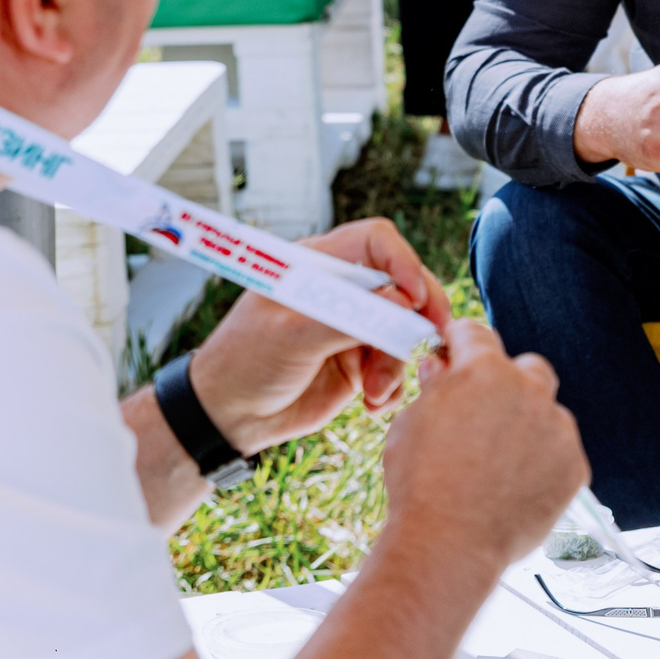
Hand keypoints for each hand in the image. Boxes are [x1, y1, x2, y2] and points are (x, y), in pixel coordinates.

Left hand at [188, 218, 446, 454]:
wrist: (227, 417)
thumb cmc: (244, 363)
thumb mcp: (291, 335)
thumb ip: (348, 317)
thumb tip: (402, 302)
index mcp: (318, 266)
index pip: (375, 241)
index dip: (403, 262)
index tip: (416, 298)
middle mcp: (341, 291)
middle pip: (402, 284)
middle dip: (419, 315)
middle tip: (432, 340)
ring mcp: (352, 326)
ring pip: (403, 331)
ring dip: (397, 363)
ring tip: (376, 392)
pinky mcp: (358, 362)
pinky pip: (395, 367)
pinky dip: (392, 387)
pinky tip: (374, 406)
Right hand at [381, 317, 585, 571]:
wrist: (449, 544)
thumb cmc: (420, 485)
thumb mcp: (410, 423)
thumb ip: (435, 388)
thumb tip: (442, 370)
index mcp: (484, 370)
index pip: (476, 333)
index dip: (462, 341)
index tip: (458, 350)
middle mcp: (529, 390)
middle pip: (528, 368)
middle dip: (509, 382)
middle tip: (485, 413)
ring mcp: (558, 428)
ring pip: (547, 414)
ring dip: (528, 428)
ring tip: (496, 465)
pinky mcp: (575, 466)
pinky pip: (560, 454)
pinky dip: (543, 464)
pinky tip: (514, 487)